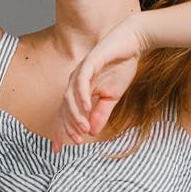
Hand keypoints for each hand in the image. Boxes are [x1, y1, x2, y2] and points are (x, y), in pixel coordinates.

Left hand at [51, 16, 147, 149]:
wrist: (132, 42)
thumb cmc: (121, 66)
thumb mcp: (113, 96)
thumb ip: (102, 112)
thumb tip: (93, 131)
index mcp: (79, 89)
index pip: (66, 112)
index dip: (61, 130)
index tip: (57, 149)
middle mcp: (75, 81)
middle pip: (64, 107)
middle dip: (69, 126)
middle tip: (77, 141)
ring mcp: (81, 71)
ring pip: (70, 97)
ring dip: (76, 115)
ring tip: (83, 129)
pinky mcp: (89, 62)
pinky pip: (81, 81)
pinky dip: (82, 96)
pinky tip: (87, 108)